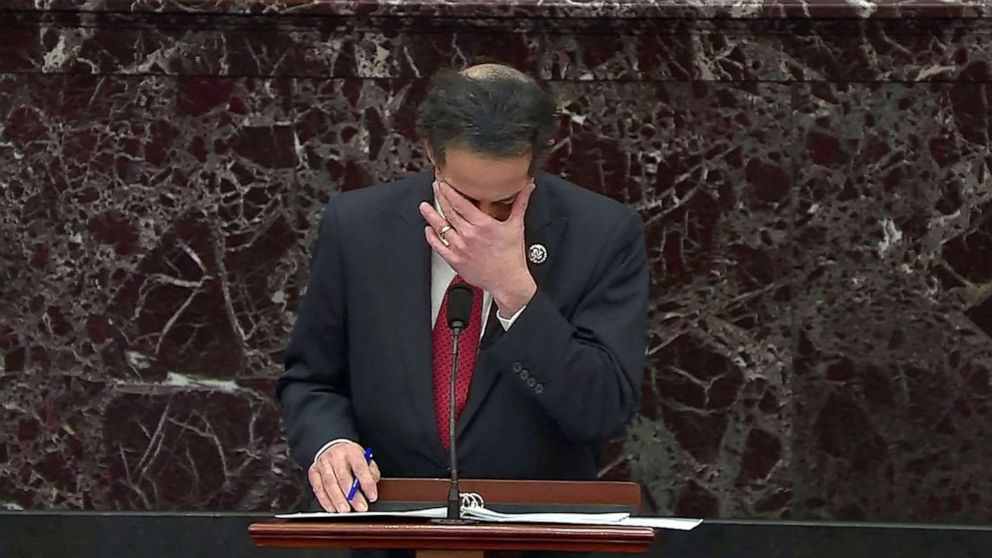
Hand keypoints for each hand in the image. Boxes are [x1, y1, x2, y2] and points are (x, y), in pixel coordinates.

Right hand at [308, 441, 380, 512]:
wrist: (334, 450)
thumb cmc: (351, 458)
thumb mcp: (366, 460)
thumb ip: (371, 473)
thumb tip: (370, 488)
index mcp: (351, 451)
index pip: (360, 468)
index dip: (366, 483)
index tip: (372, 496)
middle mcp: (336, 456)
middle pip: (344, 477)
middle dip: (352, 495)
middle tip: (360, 507)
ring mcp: (323, 463)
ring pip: (330, 484)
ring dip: (338, 500)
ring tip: (345, 510)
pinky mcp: (313, 472)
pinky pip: (318, 488)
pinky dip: (325, 500)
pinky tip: (332, 508)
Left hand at [419, 180, 536, 315]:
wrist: (508, 281)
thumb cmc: (512, 256)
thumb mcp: (516, 226)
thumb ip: (520, 203)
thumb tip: (527, 186)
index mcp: (483, 224)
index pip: (460, 203)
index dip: (449, 191)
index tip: (443, 182)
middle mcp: (469, 235)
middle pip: (449, 212)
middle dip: (440, 197)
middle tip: (435, 187)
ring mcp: (460, 248)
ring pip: (441, 227)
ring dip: (431, 215)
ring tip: (424, 206)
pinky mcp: (455, 261)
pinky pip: (438, 247)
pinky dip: (431, 237)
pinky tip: (428, 230)